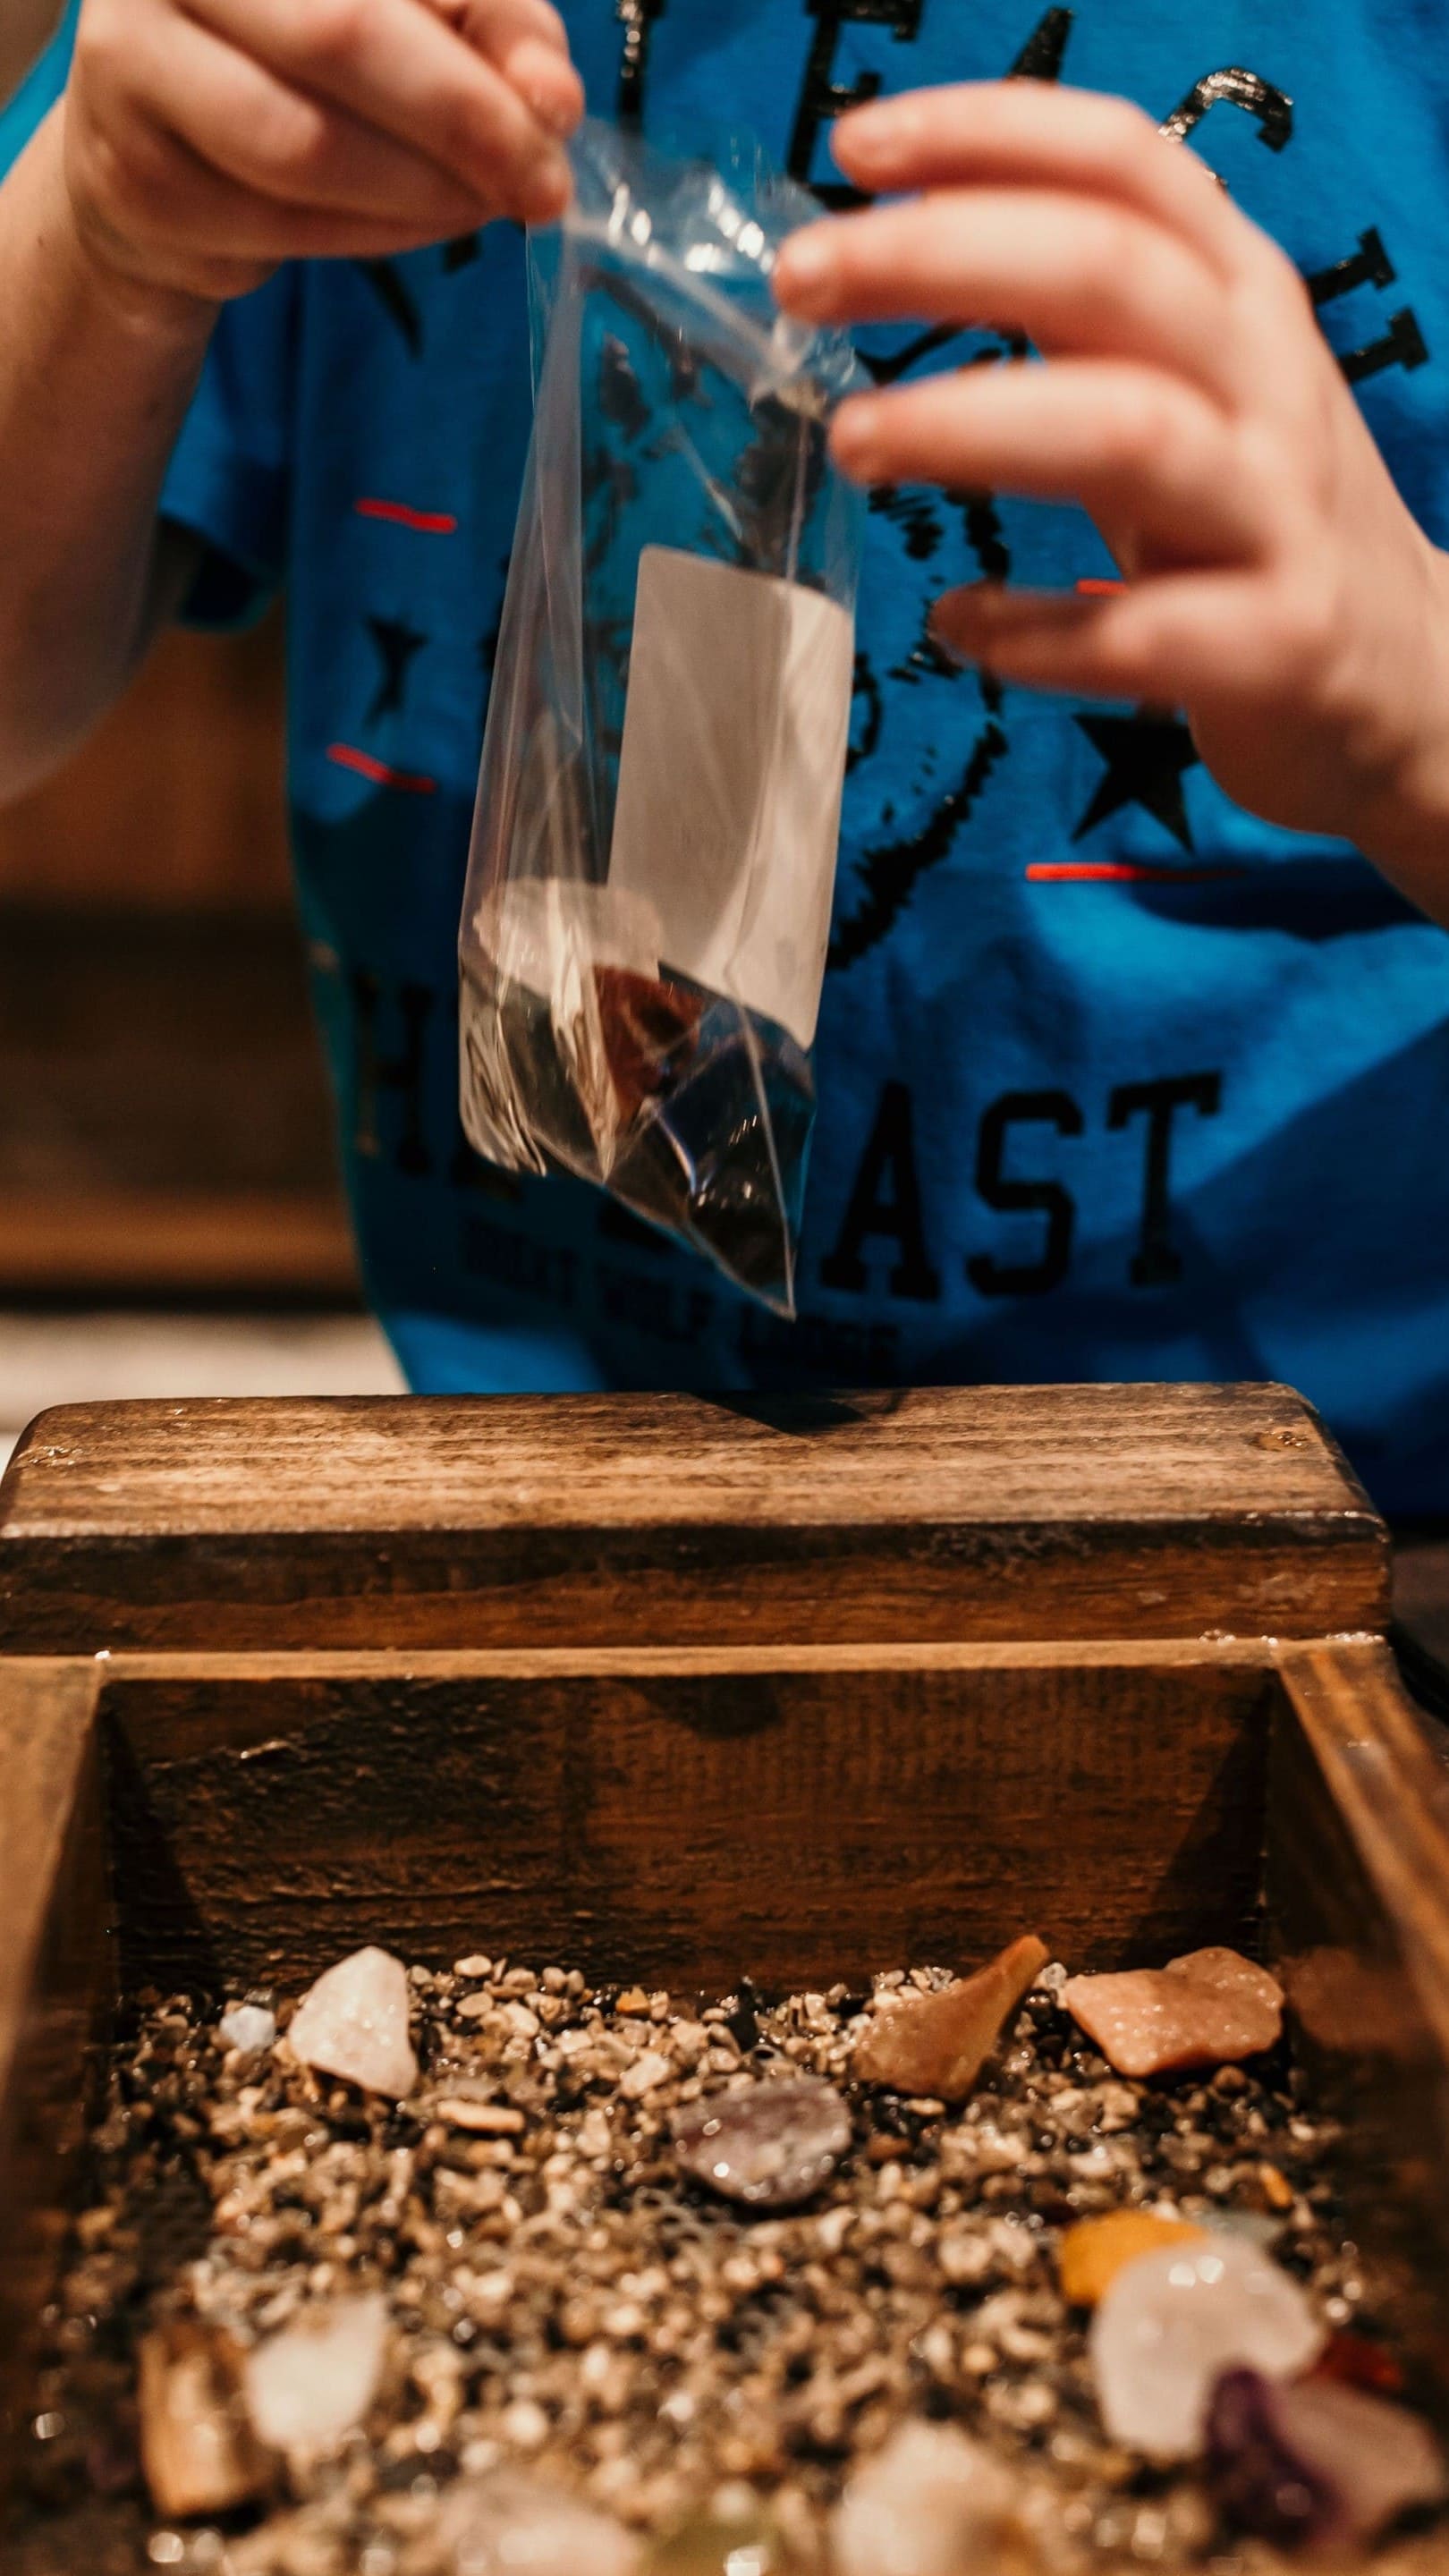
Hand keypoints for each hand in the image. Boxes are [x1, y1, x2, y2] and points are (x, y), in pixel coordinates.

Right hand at [63, 0, 583, 308]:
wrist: (166, 142)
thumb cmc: (302, 58)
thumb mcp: (411, 17)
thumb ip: (489, 30)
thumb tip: (553, 100)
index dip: (489, 33)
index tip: (559, 113)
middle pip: (339, 36)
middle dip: (462, 122)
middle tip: (542, 186)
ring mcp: (133, 68)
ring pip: (302, 145)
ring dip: (418, 193)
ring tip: (480, 207)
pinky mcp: (139, 179)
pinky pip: (277, 222)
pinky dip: (372, 236)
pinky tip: (414, 229)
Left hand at [773, 82, 1448, 884]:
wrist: (1410, 679)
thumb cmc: (1257, 524)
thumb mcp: (1195, 386)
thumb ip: (1082, 315)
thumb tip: (907, 241)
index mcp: (1240, 299)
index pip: (1121, 166)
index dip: (986, 136)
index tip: (853, 150)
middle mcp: (1265, 384)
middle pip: (1105, 272)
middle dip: (938, 258)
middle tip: (804, 282)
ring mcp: (1277, 515)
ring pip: (1127, 432)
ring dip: (972, 425)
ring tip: (856, 442)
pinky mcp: (1276, 645)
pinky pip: (1144, 634)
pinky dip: (1037, 632)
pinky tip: (958, 625)